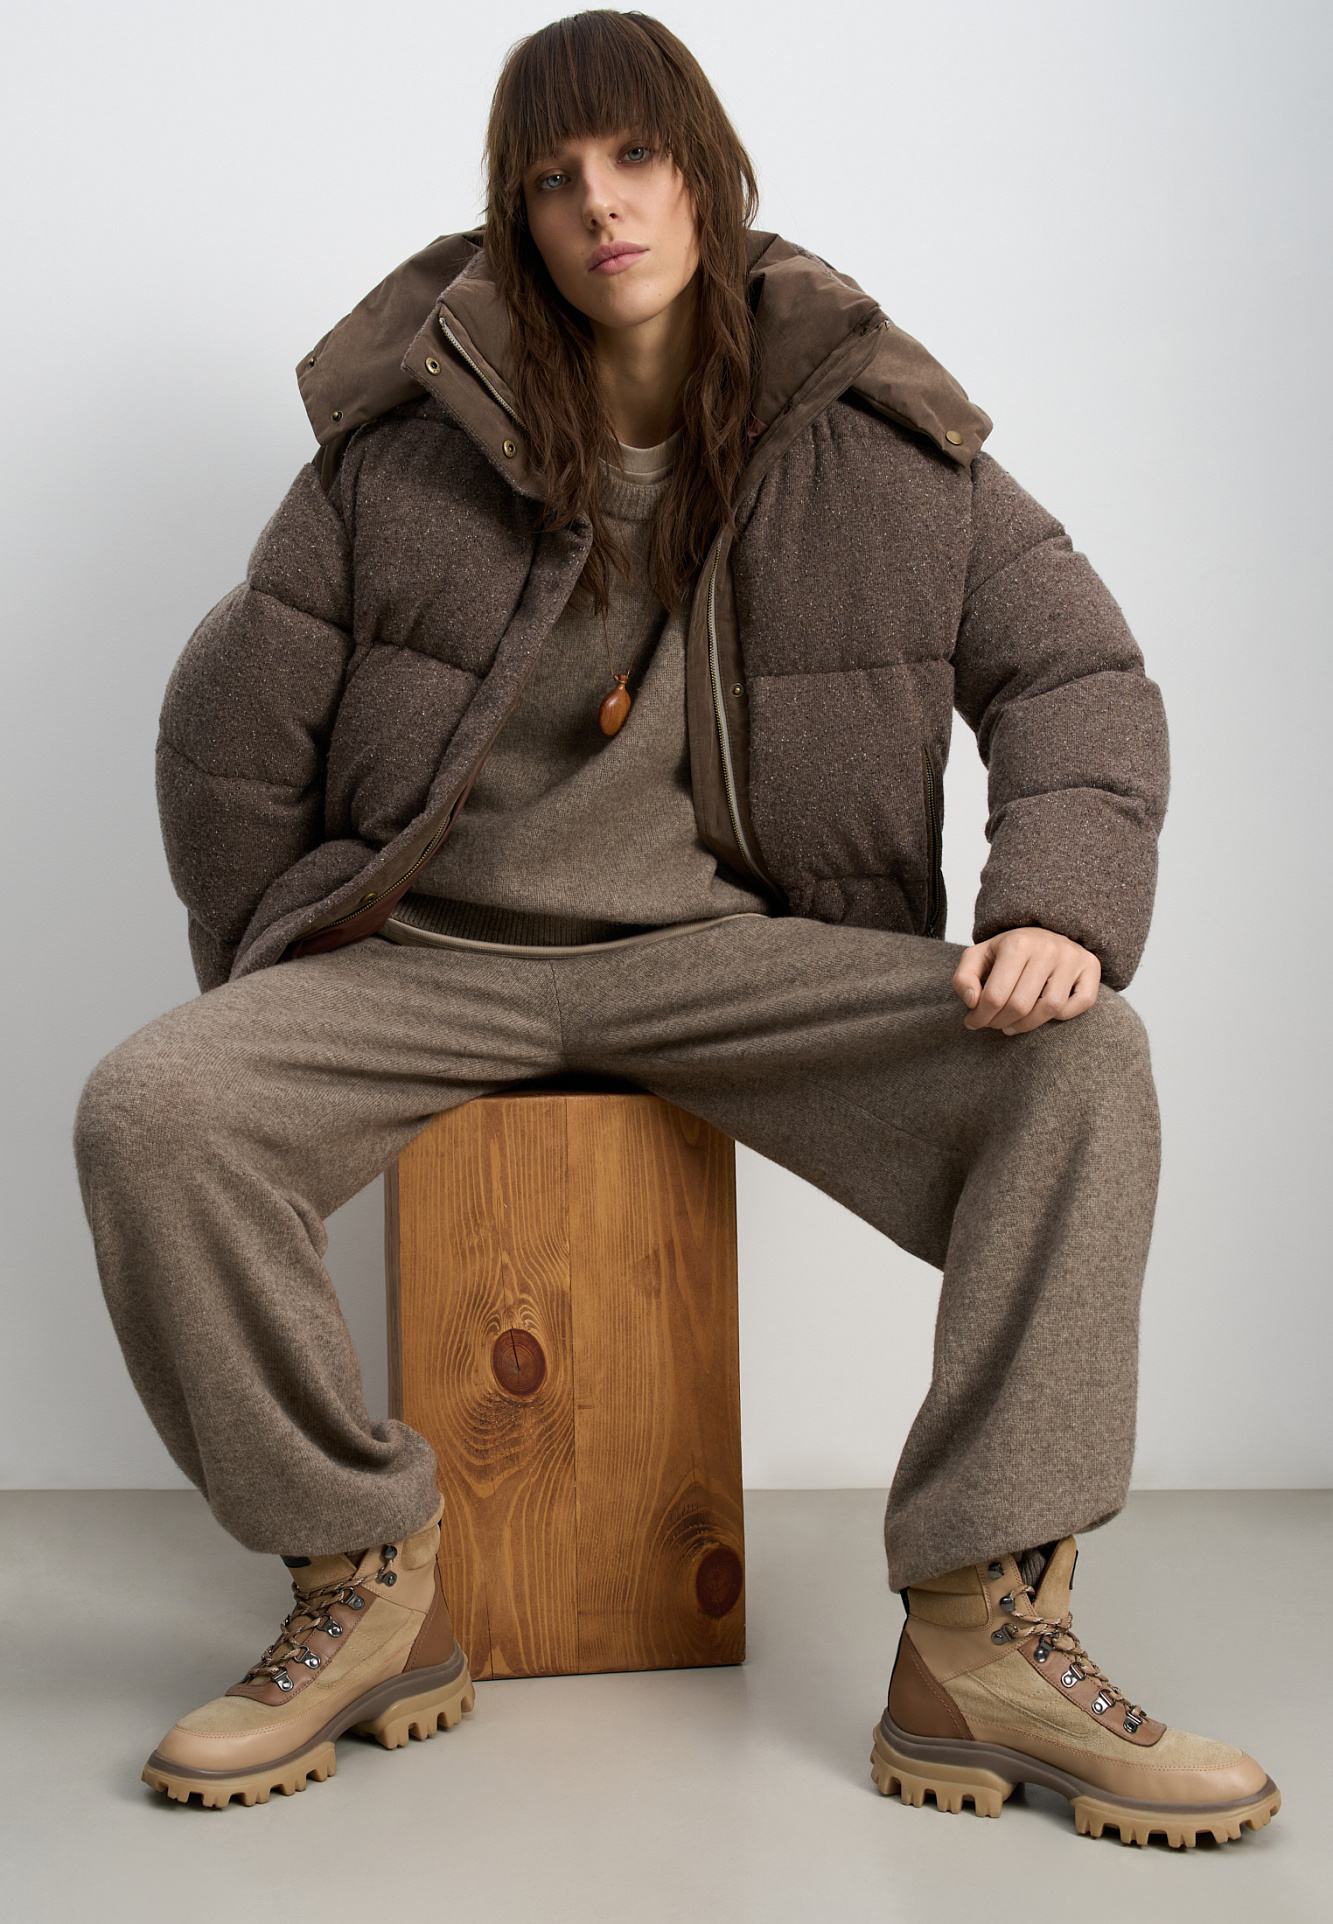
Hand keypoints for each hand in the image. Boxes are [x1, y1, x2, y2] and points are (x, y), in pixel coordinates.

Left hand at [952, 927, 1100, 1034]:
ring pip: (1051, 1009)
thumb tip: (973, 1002)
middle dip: (1000, 1023)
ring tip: (1012, 1024)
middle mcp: (1048, 948)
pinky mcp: (1091, 967)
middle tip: (993, 1024)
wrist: (1044, 928)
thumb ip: (964, 978)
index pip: (995, 995)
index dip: (981, 1017)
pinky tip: (1043, 1012)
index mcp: (1017, 943)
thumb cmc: (1010, 949)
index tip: (973, 1022)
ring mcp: (1072, 958)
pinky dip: (1062, 1015)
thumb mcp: (978, 956)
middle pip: (1021, 1005)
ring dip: (1027, 1025)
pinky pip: (1080, 1004)